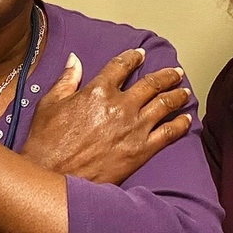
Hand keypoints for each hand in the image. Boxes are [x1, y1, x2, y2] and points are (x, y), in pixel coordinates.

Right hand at [22, 48, 191, 184]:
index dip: (133, 58)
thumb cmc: (46, 143)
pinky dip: (180, 124)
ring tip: (184, 91)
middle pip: (151, 84)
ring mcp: (133, 129)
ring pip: (164, 104)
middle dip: (165, 76)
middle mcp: (120, 106)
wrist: (53, 178)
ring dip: (177, 95)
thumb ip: (67, 80)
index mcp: (98, 91)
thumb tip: (75, 59)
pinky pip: (168, 134)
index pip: (121, 66)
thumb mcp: (50, 104)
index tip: (141, 55)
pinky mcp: (141, 151)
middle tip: (175, 72)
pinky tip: (186, 120)